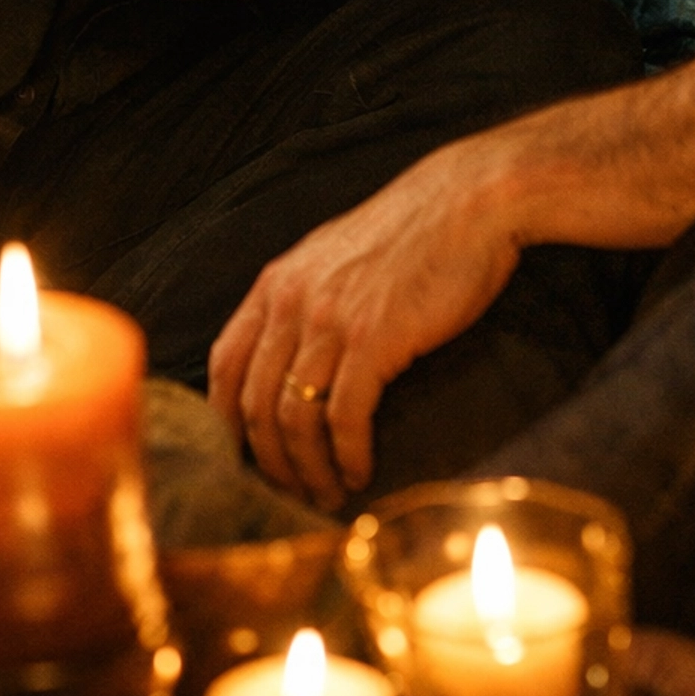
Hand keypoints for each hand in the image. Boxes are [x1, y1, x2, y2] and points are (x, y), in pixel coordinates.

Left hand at [208, 132, 520, 508]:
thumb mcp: (337, 255)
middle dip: (267, 462)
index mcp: (277, 282)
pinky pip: (344, 417)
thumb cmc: (414, 232)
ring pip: (294, 418)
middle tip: (289, 494)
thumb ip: (306, 298)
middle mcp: (292, 302)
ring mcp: (330, 321)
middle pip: (253, 403)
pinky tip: (360, 471)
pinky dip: (348, 455)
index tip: (241, 457)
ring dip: (307, 469)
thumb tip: (293, 354)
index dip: (224, 421)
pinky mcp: (373, 340)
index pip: (224, 364)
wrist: (470, 201)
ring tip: (326, 494)